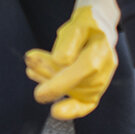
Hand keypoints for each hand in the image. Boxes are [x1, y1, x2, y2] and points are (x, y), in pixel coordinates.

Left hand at [24, 0, 118, 119]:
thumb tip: (60, 61)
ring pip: (74, 92)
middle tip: (30, 63)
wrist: (99, 26)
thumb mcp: (77, 23)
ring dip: (49, 82)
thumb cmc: (87, 23)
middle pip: (74, 84)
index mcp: (100, 52)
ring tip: (32, 69)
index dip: (59, 85)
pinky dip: (70, 109)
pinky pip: (85, 104)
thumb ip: (69, 41)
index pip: (80, 72)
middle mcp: (104, 70)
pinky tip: (55, 108)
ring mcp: (100, 80)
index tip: (39, 94)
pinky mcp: (95, 88)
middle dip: (48, 75)